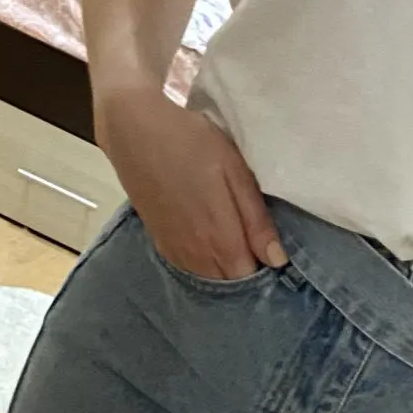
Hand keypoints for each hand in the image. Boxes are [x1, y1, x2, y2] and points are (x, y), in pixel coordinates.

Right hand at [96, 83, 285, 280]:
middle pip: (231, 283)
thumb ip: (256, 221)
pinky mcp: (161, 244)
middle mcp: (197, 257)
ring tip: (236, 241)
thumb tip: (277, 261)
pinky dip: (205, 264)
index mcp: (221, 241)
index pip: (252, 278)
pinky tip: (210, 241)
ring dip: (226, 269)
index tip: (275, 251)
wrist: (135, 130)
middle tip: (258, 244)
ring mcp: (176, 252)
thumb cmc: (192, 143)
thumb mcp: (235, 173)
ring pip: (210, 278)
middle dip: (248, 272)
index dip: (266, 268)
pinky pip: (190, 268)